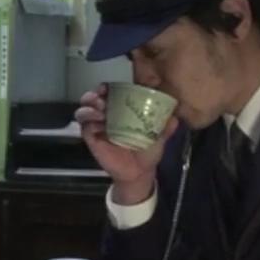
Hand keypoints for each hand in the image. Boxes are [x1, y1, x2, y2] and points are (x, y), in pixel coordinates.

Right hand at [74, 83, 178, 204]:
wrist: (140, 173)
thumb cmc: (147, 151)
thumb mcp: (159, 137)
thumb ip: (166, 127)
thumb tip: (175, 118)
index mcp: (121, 110)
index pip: (109, 93)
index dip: (106, 87)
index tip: (108, 86)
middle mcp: (106, 115)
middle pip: (91, 99)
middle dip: (93, 95)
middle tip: (101, 98)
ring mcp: (98, 127)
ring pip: (83, 111)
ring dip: (88, 108)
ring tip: (100, 112)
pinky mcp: (92, 139)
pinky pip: (85, 128)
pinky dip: (89, 124)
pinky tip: (99, 126)